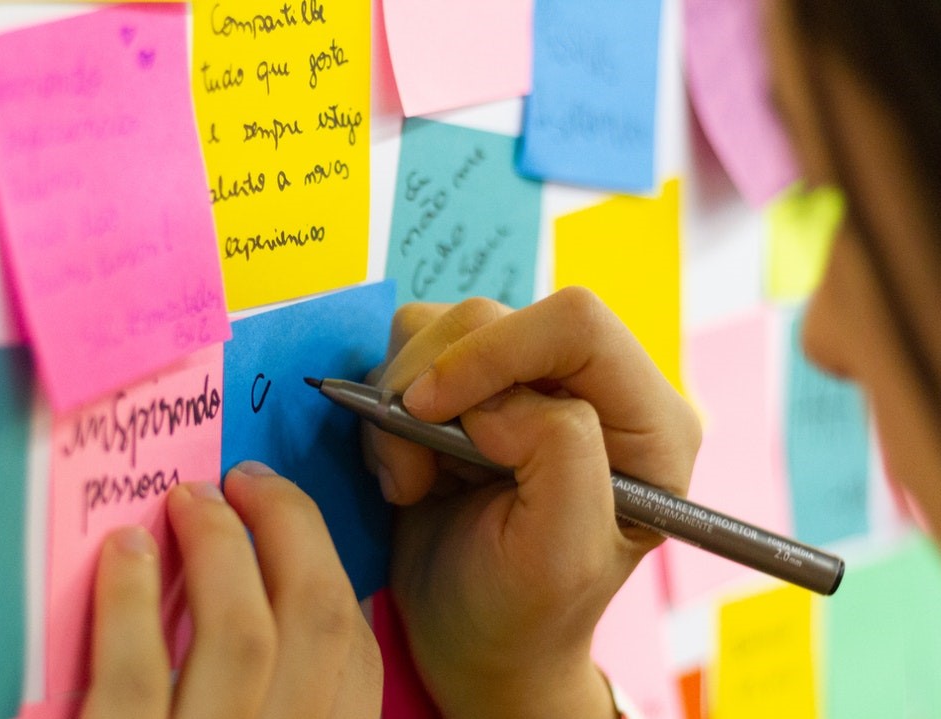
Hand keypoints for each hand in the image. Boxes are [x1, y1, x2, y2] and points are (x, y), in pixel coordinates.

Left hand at [81, 461, 381, 718]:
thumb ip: (275, 695)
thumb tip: (266, 596)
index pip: (356, 658)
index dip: (328, 573)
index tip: (290, 522)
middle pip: (317, 624)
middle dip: (289, 528)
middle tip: (245, 478)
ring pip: (240, 639)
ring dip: (219, 546)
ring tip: (187, 498)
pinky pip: (134, 677)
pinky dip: (130, 602)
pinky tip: (124, 552)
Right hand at [365, 290, 699, 718]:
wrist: (473, 642)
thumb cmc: (523, 614)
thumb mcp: (559, 555)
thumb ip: (558, 456)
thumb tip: (498, 401)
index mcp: (648, 422)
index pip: (576, 323)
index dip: (492, 352)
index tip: (428, 411)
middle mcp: (591, 388)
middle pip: (495, 315)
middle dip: (433, 384)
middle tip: (413, 466)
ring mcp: (525, 383)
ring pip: (440, 326)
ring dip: (402, 401)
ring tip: (412, 480)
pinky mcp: (470, 389)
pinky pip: (407, 353)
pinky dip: (385, 409)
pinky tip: (408, 470)